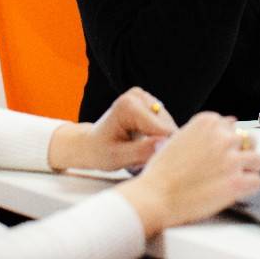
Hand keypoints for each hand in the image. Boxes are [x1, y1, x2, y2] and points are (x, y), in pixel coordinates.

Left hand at [47, 87, 175, 171]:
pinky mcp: (149, 100)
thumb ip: (142, 151)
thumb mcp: (118, 157)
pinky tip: (144, 141)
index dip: (163, 148)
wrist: (91, 143)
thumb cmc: (101, 152)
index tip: (153, 163)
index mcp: (128, 106)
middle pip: (166, 125)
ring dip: (161, 140)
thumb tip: (166, 144)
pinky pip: (164, 122)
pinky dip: (158, 135)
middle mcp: (137, 95)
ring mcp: (144, 96)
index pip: (161, 129)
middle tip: (143, 159)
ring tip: (142, 150)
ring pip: (168, 124)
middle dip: (161, 144)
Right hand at [116, 112, 259, 236]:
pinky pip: (257, 181)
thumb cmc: (161, 172)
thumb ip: (201, 133)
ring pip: (257, 159)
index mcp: (207, 122)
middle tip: (229, 165)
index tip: (218, 152)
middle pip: (248, 139)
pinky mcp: (237, 182)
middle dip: (241, 151)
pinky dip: (249, 188)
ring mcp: (232, 159)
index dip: (225, 141)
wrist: (155, 196)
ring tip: (235, 179)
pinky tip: (236, 191)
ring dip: (248, 169)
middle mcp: (222, 137)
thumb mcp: (178, 139)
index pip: (230, 125)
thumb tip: (223, 128)